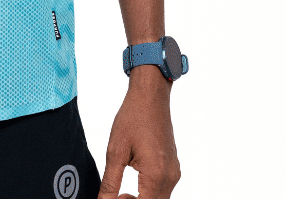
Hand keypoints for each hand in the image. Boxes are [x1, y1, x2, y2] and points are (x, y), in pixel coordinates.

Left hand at [97, 66, 180, 198]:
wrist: (151, 96)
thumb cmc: (133, 118)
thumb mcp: (115, 150)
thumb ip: (110, 182)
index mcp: (156, 175)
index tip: (112, 198)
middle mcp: (170, 177)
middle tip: (116, 195)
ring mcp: (174, 173)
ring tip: (122, 190)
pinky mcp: (173, 167)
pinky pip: (163, 189)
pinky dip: (149, 192)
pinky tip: (135, 181)